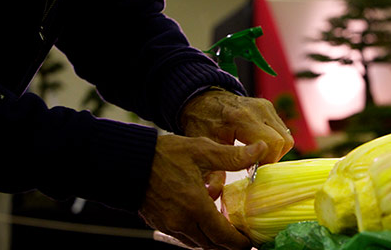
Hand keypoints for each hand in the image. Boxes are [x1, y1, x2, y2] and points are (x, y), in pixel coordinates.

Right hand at [139, 134, 267, 249]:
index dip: (240, 242)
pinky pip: (184, 236)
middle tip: (241, 235)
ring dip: (212, 238)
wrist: (130, 161)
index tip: (250, 240)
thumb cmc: (164, 154)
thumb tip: (261, 150)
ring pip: (198, 242)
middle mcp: (183, 222)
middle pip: (213, 245)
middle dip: (229, 243)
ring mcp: (170, 225)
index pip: (224, 237)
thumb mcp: (202, 150)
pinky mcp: (160, 223)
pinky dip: (197, 233)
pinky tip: (202, 217)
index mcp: (196, 207)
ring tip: (223, 225)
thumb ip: (232, 156)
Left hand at [180, 89, 293, 163]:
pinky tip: (256, 147)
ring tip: (256, 157)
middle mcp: (257, 109)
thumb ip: (212, 172)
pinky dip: (274, 143)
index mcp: (241, 119)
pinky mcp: (268, 107)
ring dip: (275, 152)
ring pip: (286, 137)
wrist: (203, 99)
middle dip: (272, 159)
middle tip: (255, 166)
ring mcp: (265, 106)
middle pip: (283, 142)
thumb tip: (216, 194)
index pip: (272, 144)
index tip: (252, 172)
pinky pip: (282, 131)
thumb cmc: (202, 122)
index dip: (267, 162)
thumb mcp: (203, 148)